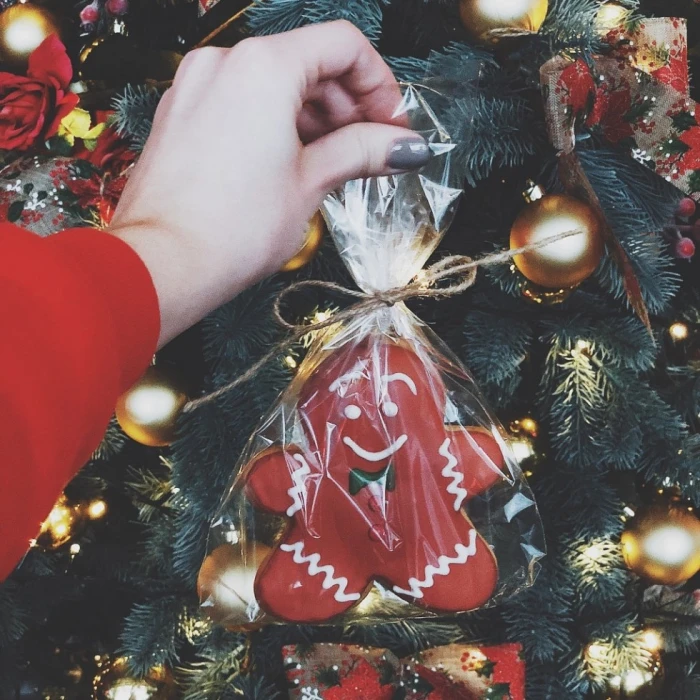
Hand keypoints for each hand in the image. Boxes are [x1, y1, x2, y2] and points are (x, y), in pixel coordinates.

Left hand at [108, 21, 429, 346]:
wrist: (163, 264)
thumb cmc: (229, 229)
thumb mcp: (311, 183)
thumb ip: (362, 151)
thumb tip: (403, 145)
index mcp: (263, 66)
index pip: (343, 45)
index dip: (380, 84)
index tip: (392, 124)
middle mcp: (224, 64)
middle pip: (309, 61)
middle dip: (349, 105)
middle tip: (371, 149)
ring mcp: (197, 87)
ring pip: (275, 83)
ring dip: (314, 117)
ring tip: (334, 163)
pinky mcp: (182, 114)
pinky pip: (242, 102)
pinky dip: (276, 123)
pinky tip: (292, 163)